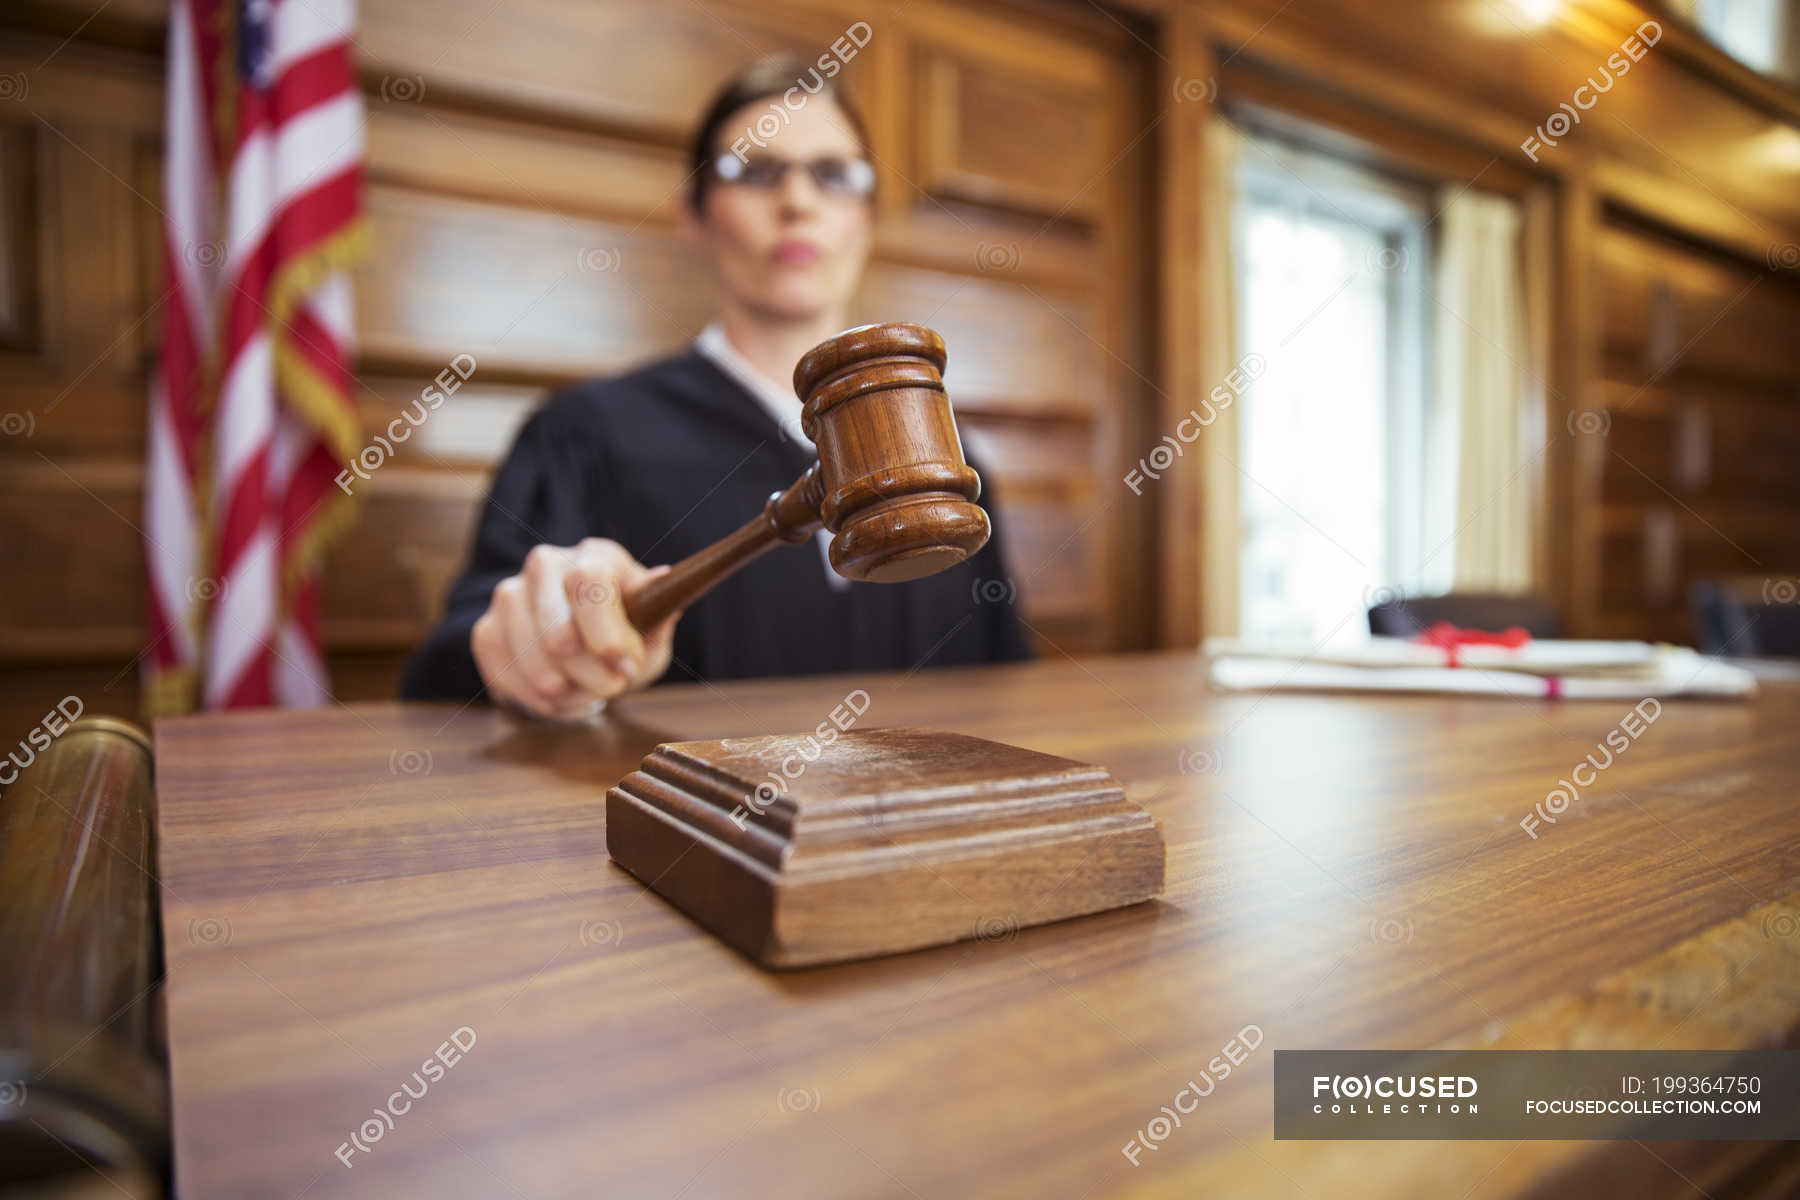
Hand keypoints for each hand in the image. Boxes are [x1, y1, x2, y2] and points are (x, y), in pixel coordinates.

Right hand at [470, 538, 678, 718]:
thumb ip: (658, 618)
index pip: (587, 581)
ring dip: (568, 692)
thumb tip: (661, 580)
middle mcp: (545, 565)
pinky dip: (540, 700)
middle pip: (557, 631)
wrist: (584, 650)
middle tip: (613, 687)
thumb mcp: (652, 631)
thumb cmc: (625, 636)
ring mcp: (509, 595)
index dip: (606, 631)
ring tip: (589, 692)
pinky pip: (507, 677)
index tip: (626, 666)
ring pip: (532, 661)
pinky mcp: (486, 630)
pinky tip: (562, 695)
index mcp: (593, 556)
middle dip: (591, 674)